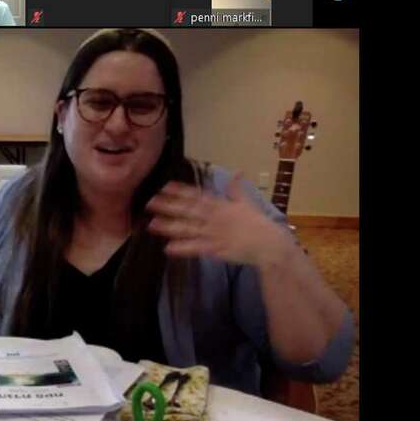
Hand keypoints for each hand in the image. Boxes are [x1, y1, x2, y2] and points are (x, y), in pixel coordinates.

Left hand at [146, 175, 292, 266]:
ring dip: (169, 226)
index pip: (197, 196)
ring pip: (188, 229)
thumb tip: (237, 171)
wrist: (270, 244)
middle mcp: (215, 218)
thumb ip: (237, 189)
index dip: (181, 191)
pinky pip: (196, 248)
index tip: (165, 186)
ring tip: (152, 224)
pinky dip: (182, 248)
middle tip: (149, 202)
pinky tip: (168, 248)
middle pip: (188, 210)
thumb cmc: (258, 224)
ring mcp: (214, 233)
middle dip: (168, 206)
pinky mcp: (216, 249)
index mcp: (221, 205)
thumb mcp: (247, 202)